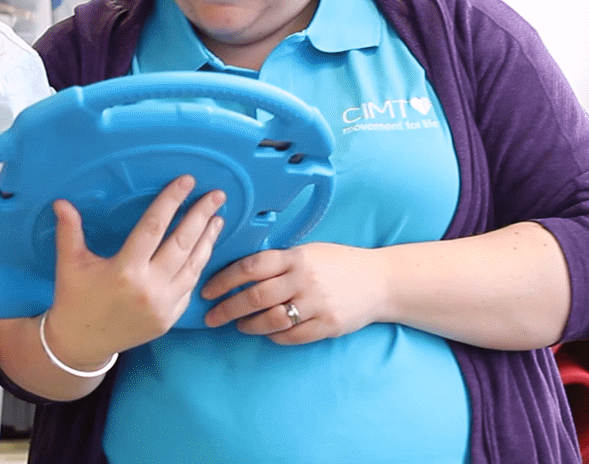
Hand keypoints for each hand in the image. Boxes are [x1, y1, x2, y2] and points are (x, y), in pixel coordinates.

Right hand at [41, 175, 225, 370]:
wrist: (82, 343)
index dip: (171, 201)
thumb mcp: (69, 264)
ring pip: (193, 266)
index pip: (153, 227)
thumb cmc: (74, 299)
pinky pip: (190, 287)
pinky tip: (204, 249)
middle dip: (201, 216)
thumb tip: (61, 202)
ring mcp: (163, 306)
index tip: (186, 182)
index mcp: (124, 270)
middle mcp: (148, 288)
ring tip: (218, 219)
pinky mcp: (170, 318)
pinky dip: (199, 265)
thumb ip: (69, 231)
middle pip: (182, 243)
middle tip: (217, 195)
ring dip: (207, 240)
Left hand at [199, 242, 388, 343]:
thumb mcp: (308, 252)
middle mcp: (303, 280)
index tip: (206, 290)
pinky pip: (291, 336)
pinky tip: (267, 333)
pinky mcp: (327, 326)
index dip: (223, 280)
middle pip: (254, 297)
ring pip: (270, 320)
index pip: (249, 267)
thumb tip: (239, 273)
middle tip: (211, 317)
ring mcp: (316, 304)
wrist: (381, 281)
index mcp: (295, 257)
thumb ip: (279, 261)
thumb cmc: (339, 263)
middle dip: (226, 309)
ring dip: (248, 325)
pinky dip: (274, 336)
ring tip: (239, 325)